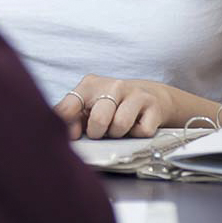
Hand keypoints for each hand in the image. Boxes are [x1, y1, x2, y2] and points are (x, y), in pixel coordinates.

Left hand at [53, 75, 174, 138]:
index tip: (71, 136)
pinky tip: (135, 126)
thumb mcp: (90, 106)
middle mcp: (113, 85)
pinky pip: (141, 132)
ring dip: (117, 134)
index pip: (71, 105)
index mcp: (90, 85)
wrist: (151, 96)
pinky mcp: (154, 106)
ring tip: (117, 128)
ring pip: (120, 126)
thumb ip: (74, 118)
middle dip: (97, 133)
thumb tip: (70, 134)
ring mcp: (135, 94)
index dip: (68, 125)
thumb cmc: (113, 105)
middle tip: (100, 131)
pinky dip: (137, 135)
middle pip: (98, 119)